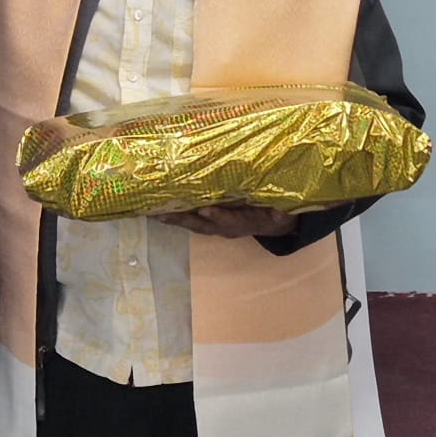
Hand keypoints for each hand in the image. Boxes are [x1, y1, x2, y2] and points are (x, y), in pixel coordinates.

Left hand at [157, 204, 296, 237]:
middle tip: (164, 213)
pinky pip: (189, 218)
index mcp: (243, 224)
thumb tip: (281, 214)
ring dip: (173, 219)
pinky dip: (174, 215)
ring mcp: (215, 225)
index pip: (230, 221)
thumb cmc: (275, 213)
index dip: (219, 217)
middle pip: (202, 225)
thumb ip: (281, 214)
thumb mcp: (282, 214)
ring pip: (192, 223)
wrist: (272, 223)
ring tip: (153, 212)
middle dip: (183, 219)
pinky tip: (157, 209)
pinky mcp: (208, 220)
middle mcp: (225, 227)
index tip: (206, 210)